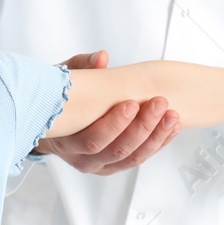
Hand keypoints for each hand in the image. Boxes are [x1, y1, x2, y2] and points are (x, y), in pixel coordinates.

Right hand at [31, 50, 179, 174]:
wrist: (52, 124)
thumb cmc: (58, 102)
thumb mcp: (62, 82)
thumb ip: (81, 67)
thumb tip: (101, 58)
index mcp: (64, 141)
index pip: (91, 140)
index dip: (114, 124)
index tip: (131, 103)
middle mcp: (82, 159)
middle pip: (117, 150)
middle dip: (142, 127)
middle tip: (158, 104)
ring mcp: (100, 165)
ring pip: (132, 157)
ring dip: (156, 136)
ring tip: (171, 116)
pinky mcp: (115, 166)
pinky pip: (140, 158)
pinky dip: (159, 142)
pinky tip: (171, 127)